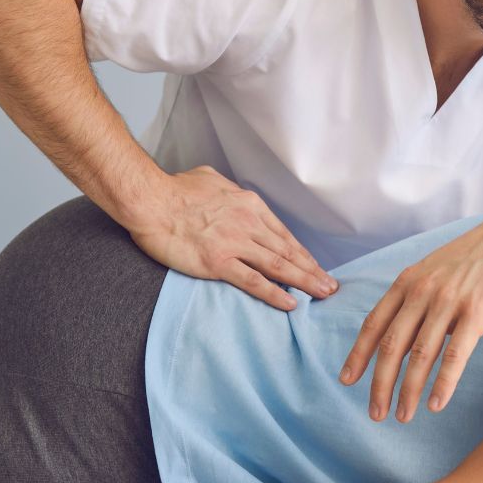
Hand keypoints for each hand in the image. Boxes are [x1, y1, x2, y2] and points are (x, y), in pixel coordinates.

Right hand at [127, 165, 336, 310]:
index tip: (315, 266)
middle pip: (288, 252)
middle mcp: (248, 223)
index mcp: (249, 205)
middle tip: (331, 286)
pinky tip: (290, 303)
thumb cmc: (175, 189)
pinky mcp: (218, 262)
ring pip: (278, 266)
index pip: (283, 234)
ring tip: (323, 295)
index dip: (302, 253)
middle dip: (312, 270)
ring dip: (304, 282)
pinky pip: (253, 281)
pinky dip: (274, 294)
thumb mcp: (212, 179)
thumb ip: (229, 191)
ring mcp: (235, 244)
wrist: (150, 200)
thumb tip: (231, 193)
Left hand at [339, 206, 482, 423]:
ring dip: (409, 391)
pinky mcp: (476, 313)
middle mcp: (422, 291)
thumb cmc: (474, 259)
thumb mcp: (433, 272)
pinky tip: (436, 404)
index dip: (358, 355)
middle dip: (380, 384)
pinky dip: (443, 383)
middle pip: (392, 346)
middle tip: (375, 414)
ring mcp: (448, 301)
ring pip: (421, 355)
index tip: (347, 380)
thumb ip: (415, 302)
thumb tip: (402, 341)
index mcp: (407, 282)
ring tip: (403, 416)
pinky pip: (455, 354)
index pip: (374, 324)